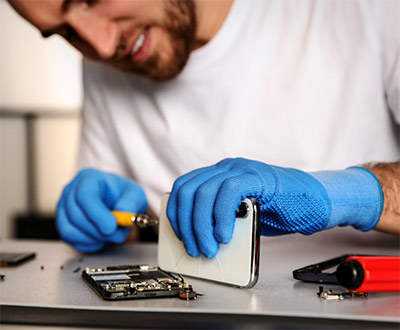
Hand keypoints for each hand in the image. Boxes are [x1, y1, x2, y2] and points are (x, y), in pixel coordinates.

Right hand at [56, 168, 147, 252]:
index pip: (85, 196)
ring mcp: (63, 207)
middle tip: (116, 233)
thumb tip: (122, 212)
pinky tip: (100, 237)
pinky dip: (87, 243)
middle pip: (76, 215)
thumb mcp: (135, 194)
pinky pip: (69, 239)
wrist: (116, 202)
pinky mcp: (62, 223)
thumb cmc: (122, 195)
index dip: (97, 214)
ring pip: (69, 230)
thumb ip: (131, 202)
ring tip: (109, 234)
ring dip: (93, 238)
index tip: (111, 227)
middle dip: (98, 230)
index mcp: (88, 178)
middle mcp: (71, 191)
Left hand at [167, 158, 382, 257]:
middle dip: (187, 224)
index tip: (181, 236)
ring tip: (209, 248)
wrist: (315, 202)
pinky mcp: (258, 176)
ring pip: (204, 191)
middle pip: (189, 190)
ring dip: (201, 225)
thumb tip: (197, 238)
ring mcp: (242, 169)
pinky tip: (225, 235)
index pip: (183, 187)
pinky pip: (228, 191)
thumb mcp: (240, 216)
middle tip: (196, 249)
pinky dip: (221, 216)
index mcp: (219, 175)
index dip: (176, 213)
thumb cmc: (278, 211)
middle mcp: (227, 168)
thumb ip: (220, 219)